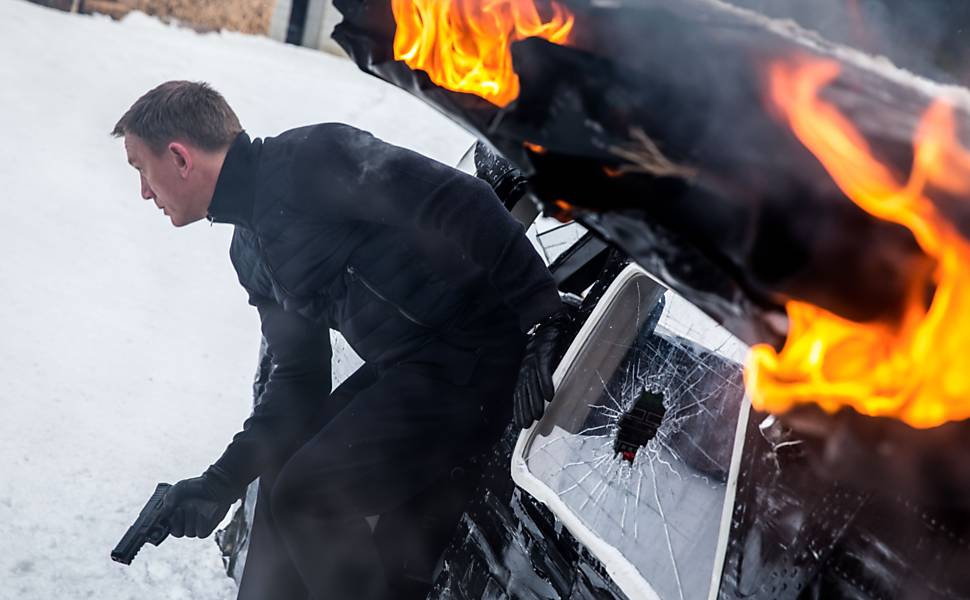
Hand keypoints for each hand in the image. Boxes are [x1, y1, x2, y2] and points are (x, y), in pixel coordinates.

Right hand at [161, 466, 240, 538]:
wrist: (217, 484)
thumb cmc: (197, 485)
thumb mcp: (179, 488)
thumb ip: (169, 499)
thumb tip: (163, 513)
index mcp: (176, 515)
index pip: (167, 527)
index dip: (166, 524)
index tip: (167, 515)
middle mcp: (186, 522)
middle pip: (177, 533)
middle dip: (178, 522)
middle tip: (179, 509)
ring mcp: (197, 525)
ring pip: (189, 533)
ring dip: (190, 520)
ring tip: (193, 505)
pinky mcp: (209, 527)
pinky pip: (201, 533)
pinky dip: (201, 523)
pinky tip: (203, 512)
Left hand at [513, 309, 573, 428]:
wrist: (550, 320)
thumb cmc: (547, 342)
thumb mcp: (538, 360)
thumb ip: (537, 375)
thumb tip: (541, 394)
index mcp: (524, 368)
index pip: (519, 391)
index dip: (519, 408)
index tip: (521, 423)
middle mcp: (526, 365)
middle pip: (524, 390)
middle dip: (525, 409)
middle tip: (527, 425)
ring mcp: (533, 358)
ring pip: (533, 383)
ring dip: (535, 401)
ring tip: (538, 416)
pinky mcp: (543, 351)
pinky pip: (544, 370)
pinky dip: (547, 383)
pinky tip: (550, 396)